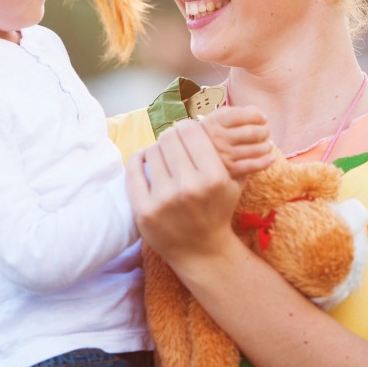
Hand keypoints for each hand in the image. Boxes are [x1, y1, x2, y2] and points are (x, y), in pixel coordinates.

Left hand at [126, 120, 246, 261]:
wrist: (202, 251)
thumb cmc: (218, 210)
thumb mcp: (233, 181)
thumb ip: (229, 149)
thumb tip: (216, 115)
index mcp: (214, 177)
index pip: (190, 130)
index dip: (188, 128)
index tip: (188, 133)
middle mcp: (188, 187)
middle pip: (169, 137)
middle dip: (173, 137)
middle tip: (175, 145)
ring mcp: (164, 200)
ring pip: (152, 151)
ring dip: (158, 151)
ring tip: (166, 159)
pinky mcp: (143, 211)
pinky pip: (133, 169)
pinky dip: (139, 160)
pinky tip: (147, 162)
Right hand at [197, 105, 272, 180]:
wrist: (192, 162)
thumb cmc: (208, 138)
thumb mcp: (214, 121)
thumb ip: (233, 113)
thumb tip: (257, 112)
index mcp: (212, 122)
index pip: (240, 115)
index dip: (256, 115)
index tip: (263, 118)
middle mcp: (217, 138)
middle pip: (250, 132)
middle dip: (264, 131)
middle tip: (266, 132)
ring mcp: (223, 155)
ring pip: (254, 149)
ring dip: (266, 146)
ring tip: (267, 145)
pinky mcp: (229, 170)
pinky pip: (252, 165)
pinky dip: (265, 162)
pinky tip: (271, 158)